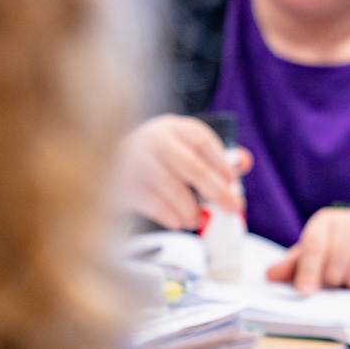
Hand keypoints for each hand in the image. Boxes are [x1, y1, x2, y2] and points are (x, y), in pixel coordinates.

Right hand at [115, 115, 250, 229]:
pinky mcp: (121, 185)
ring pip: (172, 190)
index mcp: (171, 127)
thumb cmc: (156, 160)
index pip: (202, 140)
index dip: (222, 163)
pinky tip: (178, 222)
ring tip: (198, 219)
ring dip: (191, 210)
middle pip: (191, 166)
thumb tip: (245, 162)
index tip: (233, 181)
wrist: (104, 164)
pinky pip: (154, 205)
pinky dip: (171, 217)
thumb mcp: (183, 149)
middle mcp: (151, 139)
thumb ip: (214, 156)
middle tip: (232, 208)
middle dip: (216, 191)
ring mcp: (133, 162)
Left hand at [267, 207, 349, 293]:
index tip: (305, 292)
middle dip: (335, 281)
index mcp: (326, 222)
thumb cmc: (341, 251)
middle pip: (336, 265)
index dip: (308, 270)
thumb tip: (270, 276)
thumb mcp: (316, 256)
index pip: (314, 246)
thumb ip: (294, 267)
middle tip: (339, 280)